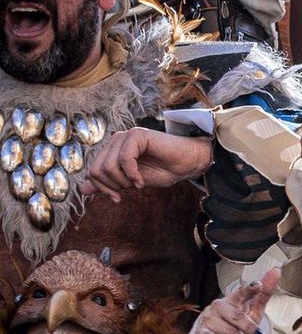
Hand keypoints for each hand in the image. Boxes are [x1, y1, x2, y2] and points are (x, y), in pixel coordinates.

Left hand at [80, 125, 211, 199]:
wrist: (187, 164)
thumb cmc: (163, 170)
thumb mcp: (130, 182)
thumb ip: (108, 183)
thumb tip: (83, 190)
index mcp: (112, 150)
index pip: (93, 171)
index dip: (102, 188)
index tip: (118, 198)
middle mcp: (116, 140)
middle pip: (97, 169)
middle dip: (112, 186)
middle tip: (130, 189)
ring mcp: (126, 136)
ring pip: (108, 166)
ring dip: (123, 182)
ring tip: (137, 183)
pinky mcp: (138, 135)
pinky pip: (124, 160)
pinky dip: (132, 175)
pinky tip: (141, 181)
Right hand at [191, 268, 279, 333]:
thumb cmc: (235, 325)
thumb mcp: (253, 311)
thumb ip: (263, 294)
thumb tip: (276, 271)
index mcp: (233, 300)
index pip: (242, 293)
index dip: (250, 289)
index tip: (257, 285)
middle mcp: (220, 307)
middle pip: (237, 316)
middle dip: (250, 327)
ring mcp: (210, 319)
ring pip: (228, 331)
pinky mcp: (201, 333)